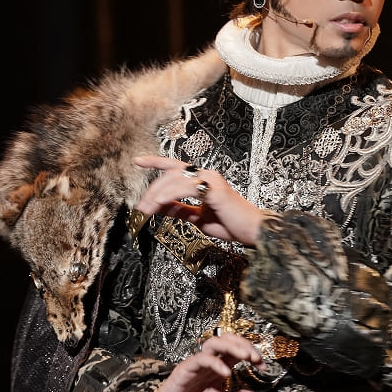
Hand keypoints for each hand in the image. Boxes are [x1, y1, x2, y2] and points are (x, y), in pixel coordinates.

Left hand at [133, 155, 269, 245]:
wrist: (253, 231)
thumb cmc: (231, 224)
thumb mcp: (198, 218)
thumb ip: (180, 210)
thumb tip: (161, 207)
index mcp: (204, 180)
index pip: (175, 167)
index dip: (155, 162)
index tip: (138, 161)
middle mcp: (207, 175)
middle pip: (170, 174)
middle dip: (151, 190)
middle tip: (140, 207)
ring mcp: (211, 180)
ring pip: (175, 179)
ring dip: (157, 195)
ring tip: (145, 210)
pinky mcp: (215, 189)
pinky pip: (186, 187)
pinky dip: (169, 195)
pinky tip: (159, 204)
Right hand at [149, 333, 263, 391]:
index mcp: (219, 369)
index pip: (237, 352)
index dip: (252, 354)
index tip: (263, 366)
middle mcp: (210, 363)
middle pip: (227, 340)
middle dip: (244, 345)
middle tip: (257, 357)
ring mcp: (198, 364)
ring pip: (214, 343)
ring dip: (233, 346)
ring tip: (246, 356)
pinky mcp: (186, 368)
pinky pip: (202, 359)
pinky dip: (216, 363)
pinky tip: (226, 372)